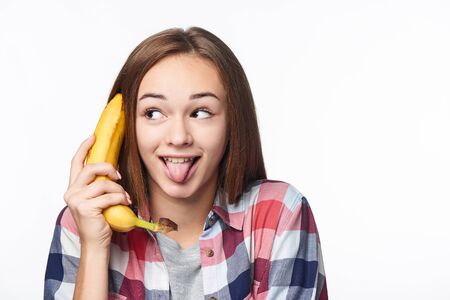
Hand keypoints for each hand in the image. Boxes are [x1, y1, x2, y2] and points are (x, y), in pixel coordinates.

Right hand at [64, 134, 130, 249]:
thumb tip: (114, 168)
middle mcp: (71, 192)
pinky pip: (108, 196)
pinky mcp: (85, 208)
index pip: (76, 163)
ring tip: (124, 197)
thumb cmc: (100, 221)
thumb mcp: (98, 199)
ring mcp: (76, 200)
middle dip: (108, 168)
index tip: (93, 136)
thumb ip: (100, 184)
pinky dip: (120, 198)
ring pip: (103, 184)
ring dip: (118, 189)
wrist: (96, 243)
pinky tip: (124, 202)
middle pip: (91, 169)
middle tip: (119, 175)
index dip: (84, 148)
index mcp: (73, 188)